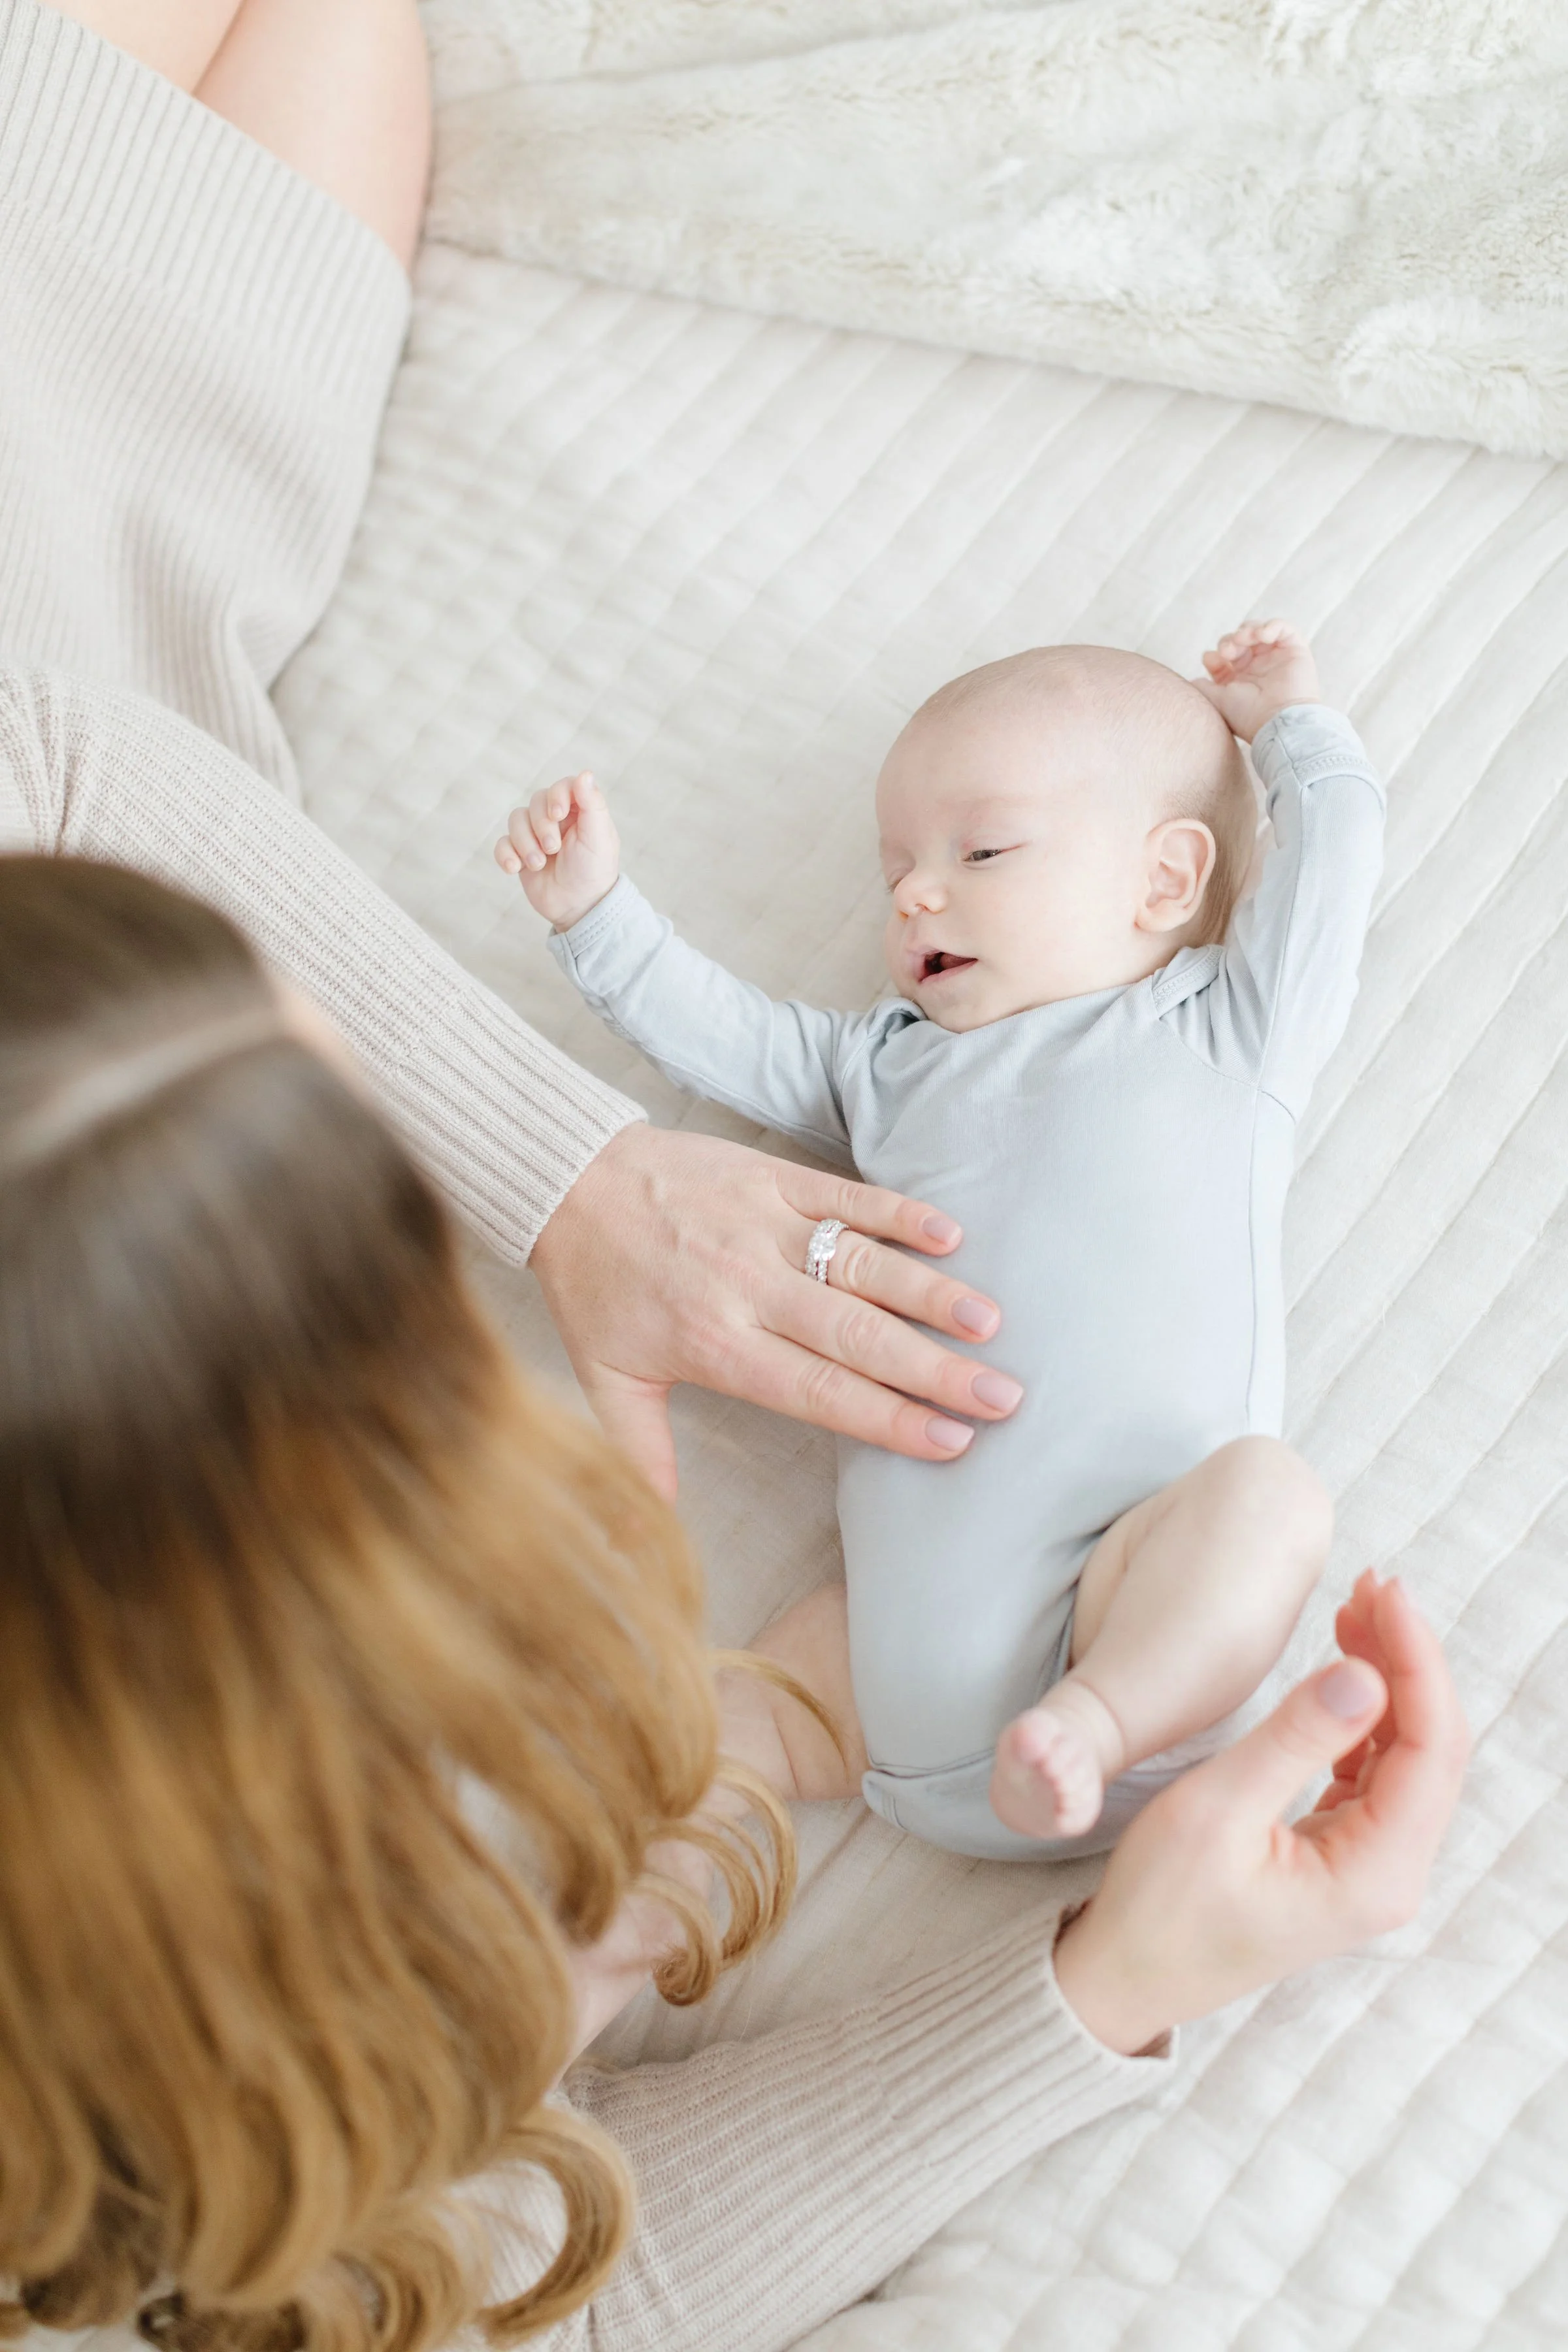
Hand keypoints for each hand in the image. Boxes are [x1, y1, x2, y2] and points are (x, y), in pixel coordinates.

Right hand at [495, 770, 619, 929]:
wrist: (579, 908)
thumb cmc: (594, 871)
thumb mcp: (598, 837)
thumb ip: (593, 804)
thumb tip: (585, 773)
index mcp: (579, 811)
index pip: (562, 786)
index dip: (556, 796)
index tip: (558, 815)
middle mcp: (556, 819)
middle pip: (535, 802)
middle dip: (541, 826)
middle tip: (553, 849)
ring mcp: (535, 835)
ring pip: (515, 820)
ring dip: (524, 843)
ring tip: (538, 864)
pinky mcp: (520, 853)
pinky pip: (502, 843)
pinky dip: (505, 854)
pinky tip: (514, 868)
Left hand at [530, 1123, 1021, 1499]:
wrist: (565, 1178)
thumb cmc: (592, 1283)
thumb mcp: (603, 1378)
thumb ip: (640, 1452)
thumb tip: (659, 1531)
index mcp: (715, 1343)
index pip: (818, 1390)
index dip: (888, 1417)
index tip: (951, 1441)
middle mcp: (747, 1286)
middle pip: (856, 1335)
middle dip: (934, 1370)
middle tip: (1002, 1396)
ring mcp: (764, 1225)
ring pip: (860, 1265)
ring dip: (930, 1293)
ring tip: (990, 1323)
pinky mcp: (770, 1175)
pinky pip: (843, 1195)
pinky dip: (898, 1213)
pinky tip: (949, 1236)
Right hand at [1054, 1573, 1468, 2054]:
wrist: (1125, 1977)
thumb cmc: (1160, 1905)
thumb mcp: (1217, 1809)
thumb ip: (1294, 1738)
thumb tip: (1366, 1673)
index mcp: (1374, 1874)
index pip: (1430, 1746)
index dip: (1415, 1658)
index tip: (1385, 1591)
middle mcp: (1390, 1875)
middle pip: (1432, 1747)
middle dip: (1409, 1658)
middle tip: (1374, 1583)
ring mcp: (1368, 1868)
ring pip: (1408, 1754)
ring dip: (1389, 1679)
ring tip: (1357, 1606)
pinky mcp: (1340, 1856)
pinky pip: (1376, 1772)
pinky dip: (1365, 1714)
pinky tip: (1343, 1668)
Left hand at [1192, 619, 1321, 742]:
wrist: (1279, 721)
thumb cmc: (1248, 714)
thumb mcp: (1217, 701)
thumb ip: (1203, 688)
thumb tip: (1193, 681)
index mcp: (1241, 680)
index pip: (1225, 658)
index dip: (1216, 655)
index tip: (1210, 659)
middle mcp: (1259, 668)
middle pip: (1240, 641)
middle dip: (1229, 641)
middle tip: (1228, 651)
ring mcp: (1276, 658)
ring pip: (1259, 631)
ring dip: (1247, 630)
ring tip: (1244, 639)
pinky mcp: (1295, 650)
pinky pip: (1284, 628)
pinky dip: (1272, 625)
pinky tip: (1262, 635)